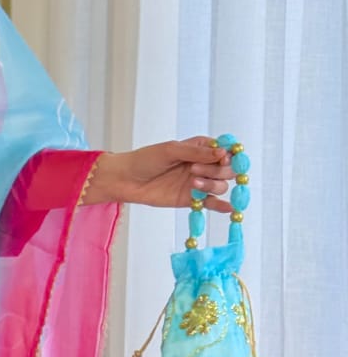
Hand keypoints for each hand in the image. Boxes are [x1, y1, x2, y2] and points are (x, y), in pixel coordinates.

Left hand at [91, 138, 233, 210]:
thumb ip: (196, 152)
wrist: (126, 181)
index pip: (225, 150)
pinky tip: (229, 208)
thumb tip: (222, 152)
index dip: (228, 155)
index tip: (222, 158)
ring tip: (192, 183)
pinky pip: (211, 203)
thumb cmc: (145, 160)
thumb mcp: (170, 150)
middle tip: (195, 170)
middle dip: (217, 170)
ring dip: (212, 184)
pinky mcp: (191, 199)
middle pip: (227, 169)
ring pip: (220, 185)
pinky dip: (221, 206)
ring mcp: (198, 183)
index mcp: (199, 148)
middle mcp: (202, 165)